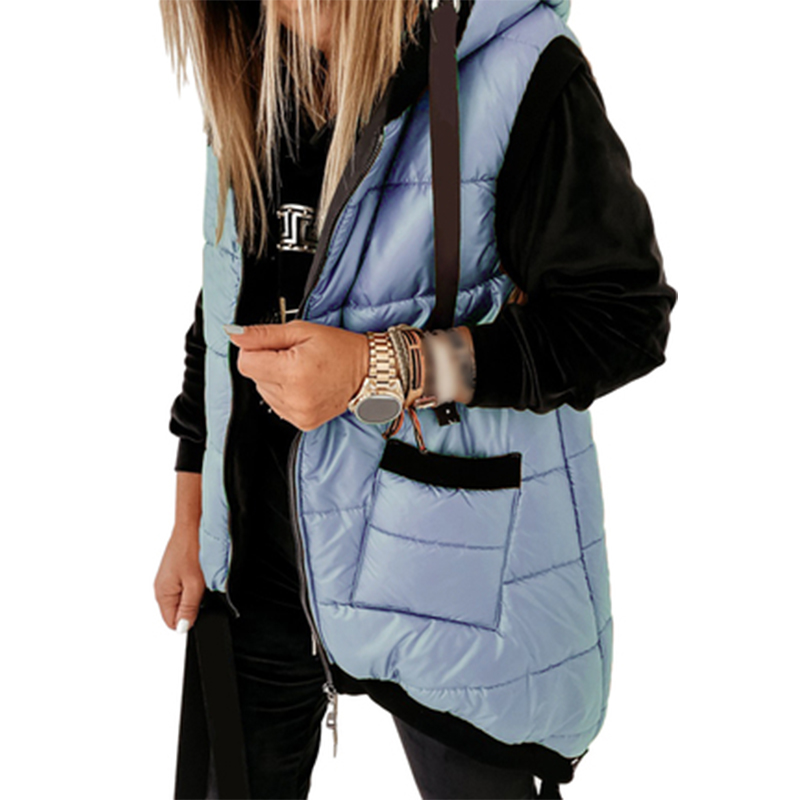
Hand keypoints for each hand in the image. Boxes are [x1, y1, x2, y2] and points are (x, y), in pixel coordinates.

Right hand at [153, 524, 204, 630]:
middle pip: (177, 612)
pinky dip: (194, 584)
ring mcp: (168, 580)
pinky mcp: (175, 572)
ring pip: (182, 599)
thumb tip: (183, 627)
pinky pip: (184, 587)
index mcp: (162, 594)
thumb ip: (189, 608)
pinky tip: (199, 573)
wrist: (191, 526)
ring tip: (201, 579)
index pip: (172, 623)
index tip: (199, 608)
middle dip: (192, 606)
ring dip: (194, 594)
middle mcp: (161, 588)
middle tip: (202, 590)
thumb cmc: (191, 550)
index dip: (188, 620)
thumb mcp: (194, 584)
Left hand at [226, 320, 368, 430]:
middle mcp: (294, 397)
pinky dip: (285, 394)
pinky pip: (277, 406)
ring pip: (264, 393)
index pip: (245, 364)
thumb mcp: (301, 331)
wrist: (368, 372)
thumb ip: (263, 334)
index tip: (273, 346)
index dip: (255, 351)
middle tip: (295, 357)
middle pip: (254, 378)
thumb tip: (235, 334)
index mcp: (293, 371)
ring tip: (302, 371)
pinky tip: (304, 385)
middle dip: (268, 364)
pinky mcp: (303, 422)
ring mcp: (299, 413)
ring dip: (276, 380)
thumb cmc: (339, 348)